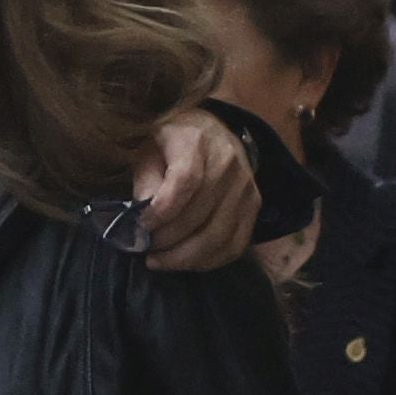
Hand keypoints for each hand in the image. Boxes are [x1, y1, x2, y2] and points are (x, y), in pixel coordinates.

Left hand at [135, 111, 257, 268]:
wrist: (214, 133)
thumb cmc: (172, 144)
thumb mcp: (148, 151)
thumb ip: (144, 183)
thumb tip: (141, 221)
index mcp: (196, 141)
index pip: (185, 182)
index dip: (162, 211)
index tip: (142, 224)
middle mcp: (227, 163)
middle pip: (199, 215)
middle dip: (166, 240)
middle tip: (145, 247)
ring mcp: (245, 187)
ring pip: (217, 237)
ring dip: (183, 258)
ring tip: (159, 260)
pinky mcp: (254, 207)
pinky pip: (234, 246)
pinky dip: (207, 262)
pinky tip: (184, 262)